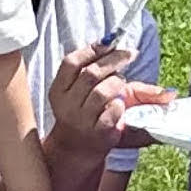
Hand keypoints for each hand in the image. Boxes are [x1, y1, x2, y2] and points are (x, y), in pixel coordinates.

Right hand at [42, 41, 159, 166]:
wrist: (80, 148)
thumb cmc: (88, 111)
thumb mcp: (90, 90)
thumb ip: (106, 68)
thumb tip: (131, 49)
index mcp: (59, 89)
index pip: (70, 62)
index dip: (92, 49)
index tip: (111, 42)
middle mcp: (66, 104)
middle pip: (89, 74)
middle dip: (113, 60)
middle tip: (130, 54)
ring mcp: (81, 120)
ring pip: (101, 92)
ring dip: (117, 83)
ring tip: (121, 86)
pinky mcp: (97, 133)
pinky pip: (112, 111)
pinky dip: (120, 105)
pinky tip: (119, 106)